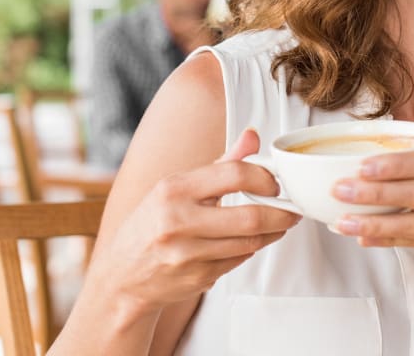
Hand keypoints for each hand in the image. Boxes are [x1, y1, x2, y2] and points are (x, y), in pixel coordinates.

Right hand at [86, 129, 300, 314]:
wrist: (121, 278)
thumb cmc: (153, 223)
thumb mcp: (178, 187)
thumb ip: (222, 163)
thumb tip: (253, 135)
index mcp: (173, 189)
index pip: (234, 174)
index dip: (265, 178)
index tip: (276, 183)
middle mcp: (177, 222)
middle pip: (250, 217)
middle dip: (281, 213)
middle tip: (292, 209)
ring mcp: (187, 254)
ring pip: (249, 242)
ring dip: (272, 232)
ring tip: (280, 223)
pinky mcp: (196, 279)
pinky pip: (239, 261)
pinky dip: (251, 249)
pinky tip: (252, 240)